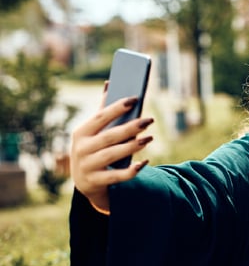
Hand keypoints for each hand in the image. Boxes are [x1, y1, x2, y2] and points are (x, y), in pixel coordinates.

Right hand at [70, 87, 153, 211]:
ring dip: (133, 146)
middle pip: (110, 136)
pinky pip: (117, 176)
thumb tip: (110, 83)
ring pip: (113, 154)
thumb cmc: (93, 150)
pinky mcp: (96, 182)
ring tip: (150, 138)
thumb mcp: (93, 133)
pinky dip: (132, 170)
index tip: (135, 99)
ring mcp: (87, 167)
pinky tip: (145, 162)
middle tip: (149, 120)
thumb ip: (102, 111)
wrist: (85, 183)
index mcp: (80, 133)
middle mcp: (81, 149)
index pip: (100, 118)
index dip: (117, 108)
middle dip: (131, 127)